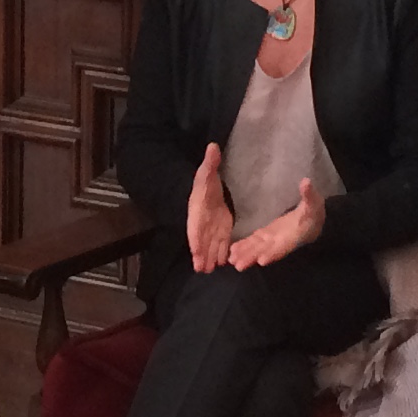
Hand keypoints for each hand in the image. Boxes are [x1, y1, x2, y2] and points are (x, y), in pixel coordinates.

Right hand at [186, 144, 234, 273]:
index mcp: (197, 210)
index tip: (195, 251)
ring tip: (211, 271)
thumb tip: (213, 146)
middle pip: (201, 241)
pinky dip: (221, 252)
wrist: (208, 189)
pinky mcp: (222, 230)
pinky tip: (223, 263)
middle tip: (203, 269)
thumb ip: (211, 162)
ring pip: (211, 245)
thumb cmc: (205, 182)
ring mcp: (212, 228)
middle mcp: (203, 222)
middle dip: (202, 254)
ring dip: (211, 257)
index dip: (195, 239)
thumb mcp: (207, 172)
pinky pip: (221, 243)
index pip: (194, 226)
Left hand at [226, 179, 323, 269]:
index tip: (262, 260)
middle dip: (253, 257)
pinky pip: (255, 241)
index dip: (273, 253)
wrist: (313, 220)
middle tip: (238, 266)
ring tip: (231, 261)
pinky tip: (233, 250)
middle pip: (266, 251)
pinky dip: (245, 246)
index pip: (284, 246)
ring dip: (245, 254)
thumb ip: (309, 194)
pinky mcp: (267, 234)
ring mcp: (273, 238)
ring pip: (258, 247)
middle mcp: (282, 240)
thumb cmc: (314, 212)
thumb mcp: (314, 202)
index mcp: (294, 235)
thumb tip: (306, 182)